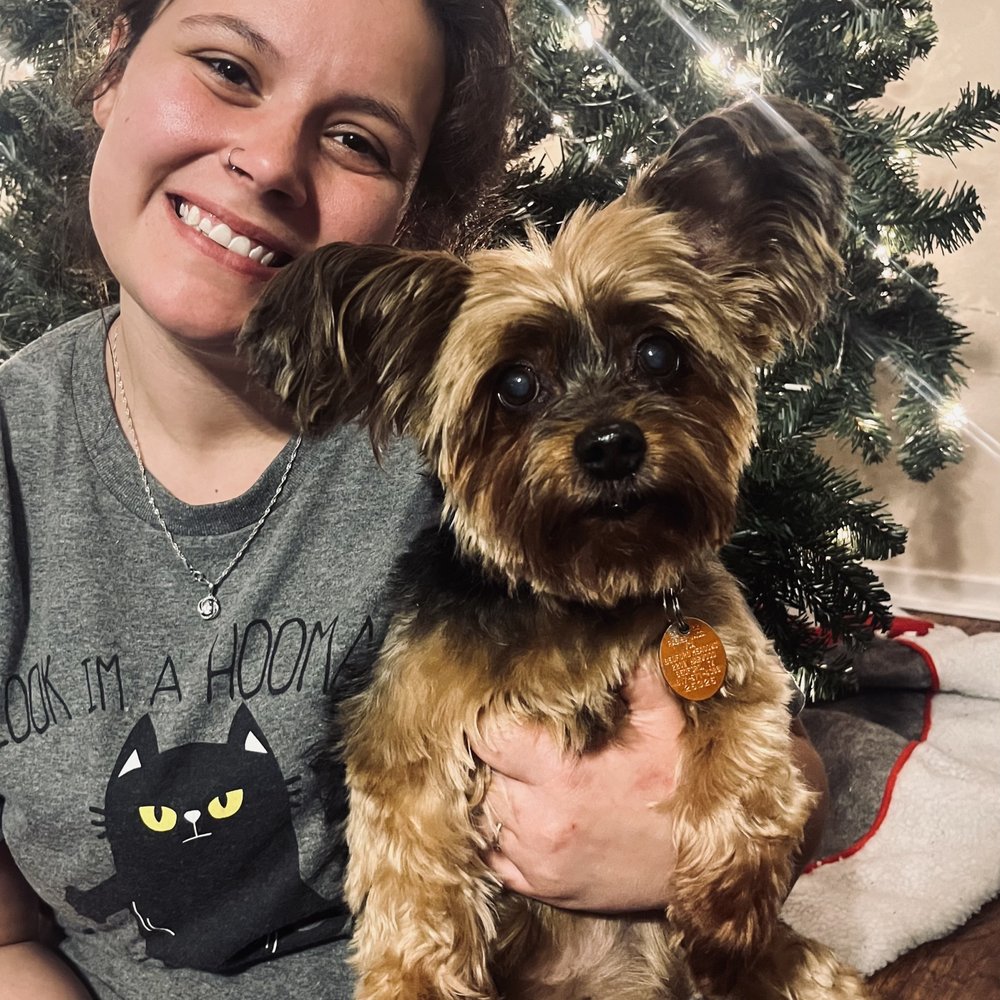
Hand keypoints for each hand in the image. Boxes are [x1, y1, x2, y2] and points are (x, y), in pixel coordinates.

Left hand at [470, 666, 685, 912]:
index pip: (487, 738)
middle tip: (505, 734)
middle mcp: (538, 822)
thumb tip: (619, 632)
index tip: (493, 703)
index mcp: (561, 777)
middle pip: (479, 772)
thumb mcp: (665, 723)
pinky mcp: (535, 886)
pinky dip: (495, 827)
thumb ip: (635, 673)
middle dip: (489, 752)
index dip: (484, 716)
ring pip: (480, 810)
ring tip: (512, 769)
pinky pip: (488, 851)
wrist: (701, 872)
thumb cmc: (682, 792)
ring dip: (490, 788)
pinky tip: (516, 807)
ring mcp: (533, 859)